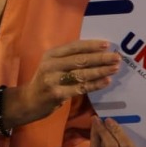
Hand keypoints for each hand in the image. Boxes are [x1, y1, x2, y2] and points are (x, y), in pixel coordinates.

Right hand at [2, 40, 119, 129]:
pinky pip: (80, 88)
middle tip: (116, 57)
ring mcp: (53, 79)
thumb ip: (68, 58)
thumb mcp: (52, 65)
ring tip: (115, 68)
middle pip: (80, 59)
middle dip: (100, 58)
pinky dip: (95, 84)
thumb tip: (96, 52)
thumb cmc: (46, 81)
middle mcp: (51, 64)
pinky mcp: (57, 94)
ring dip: (101, 70)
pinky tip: (106, 81)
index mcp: (51, 54)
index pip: (74, 47)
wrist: (29, 101)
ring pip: (82, 74)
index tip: (107, 44)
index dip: (91, 45)